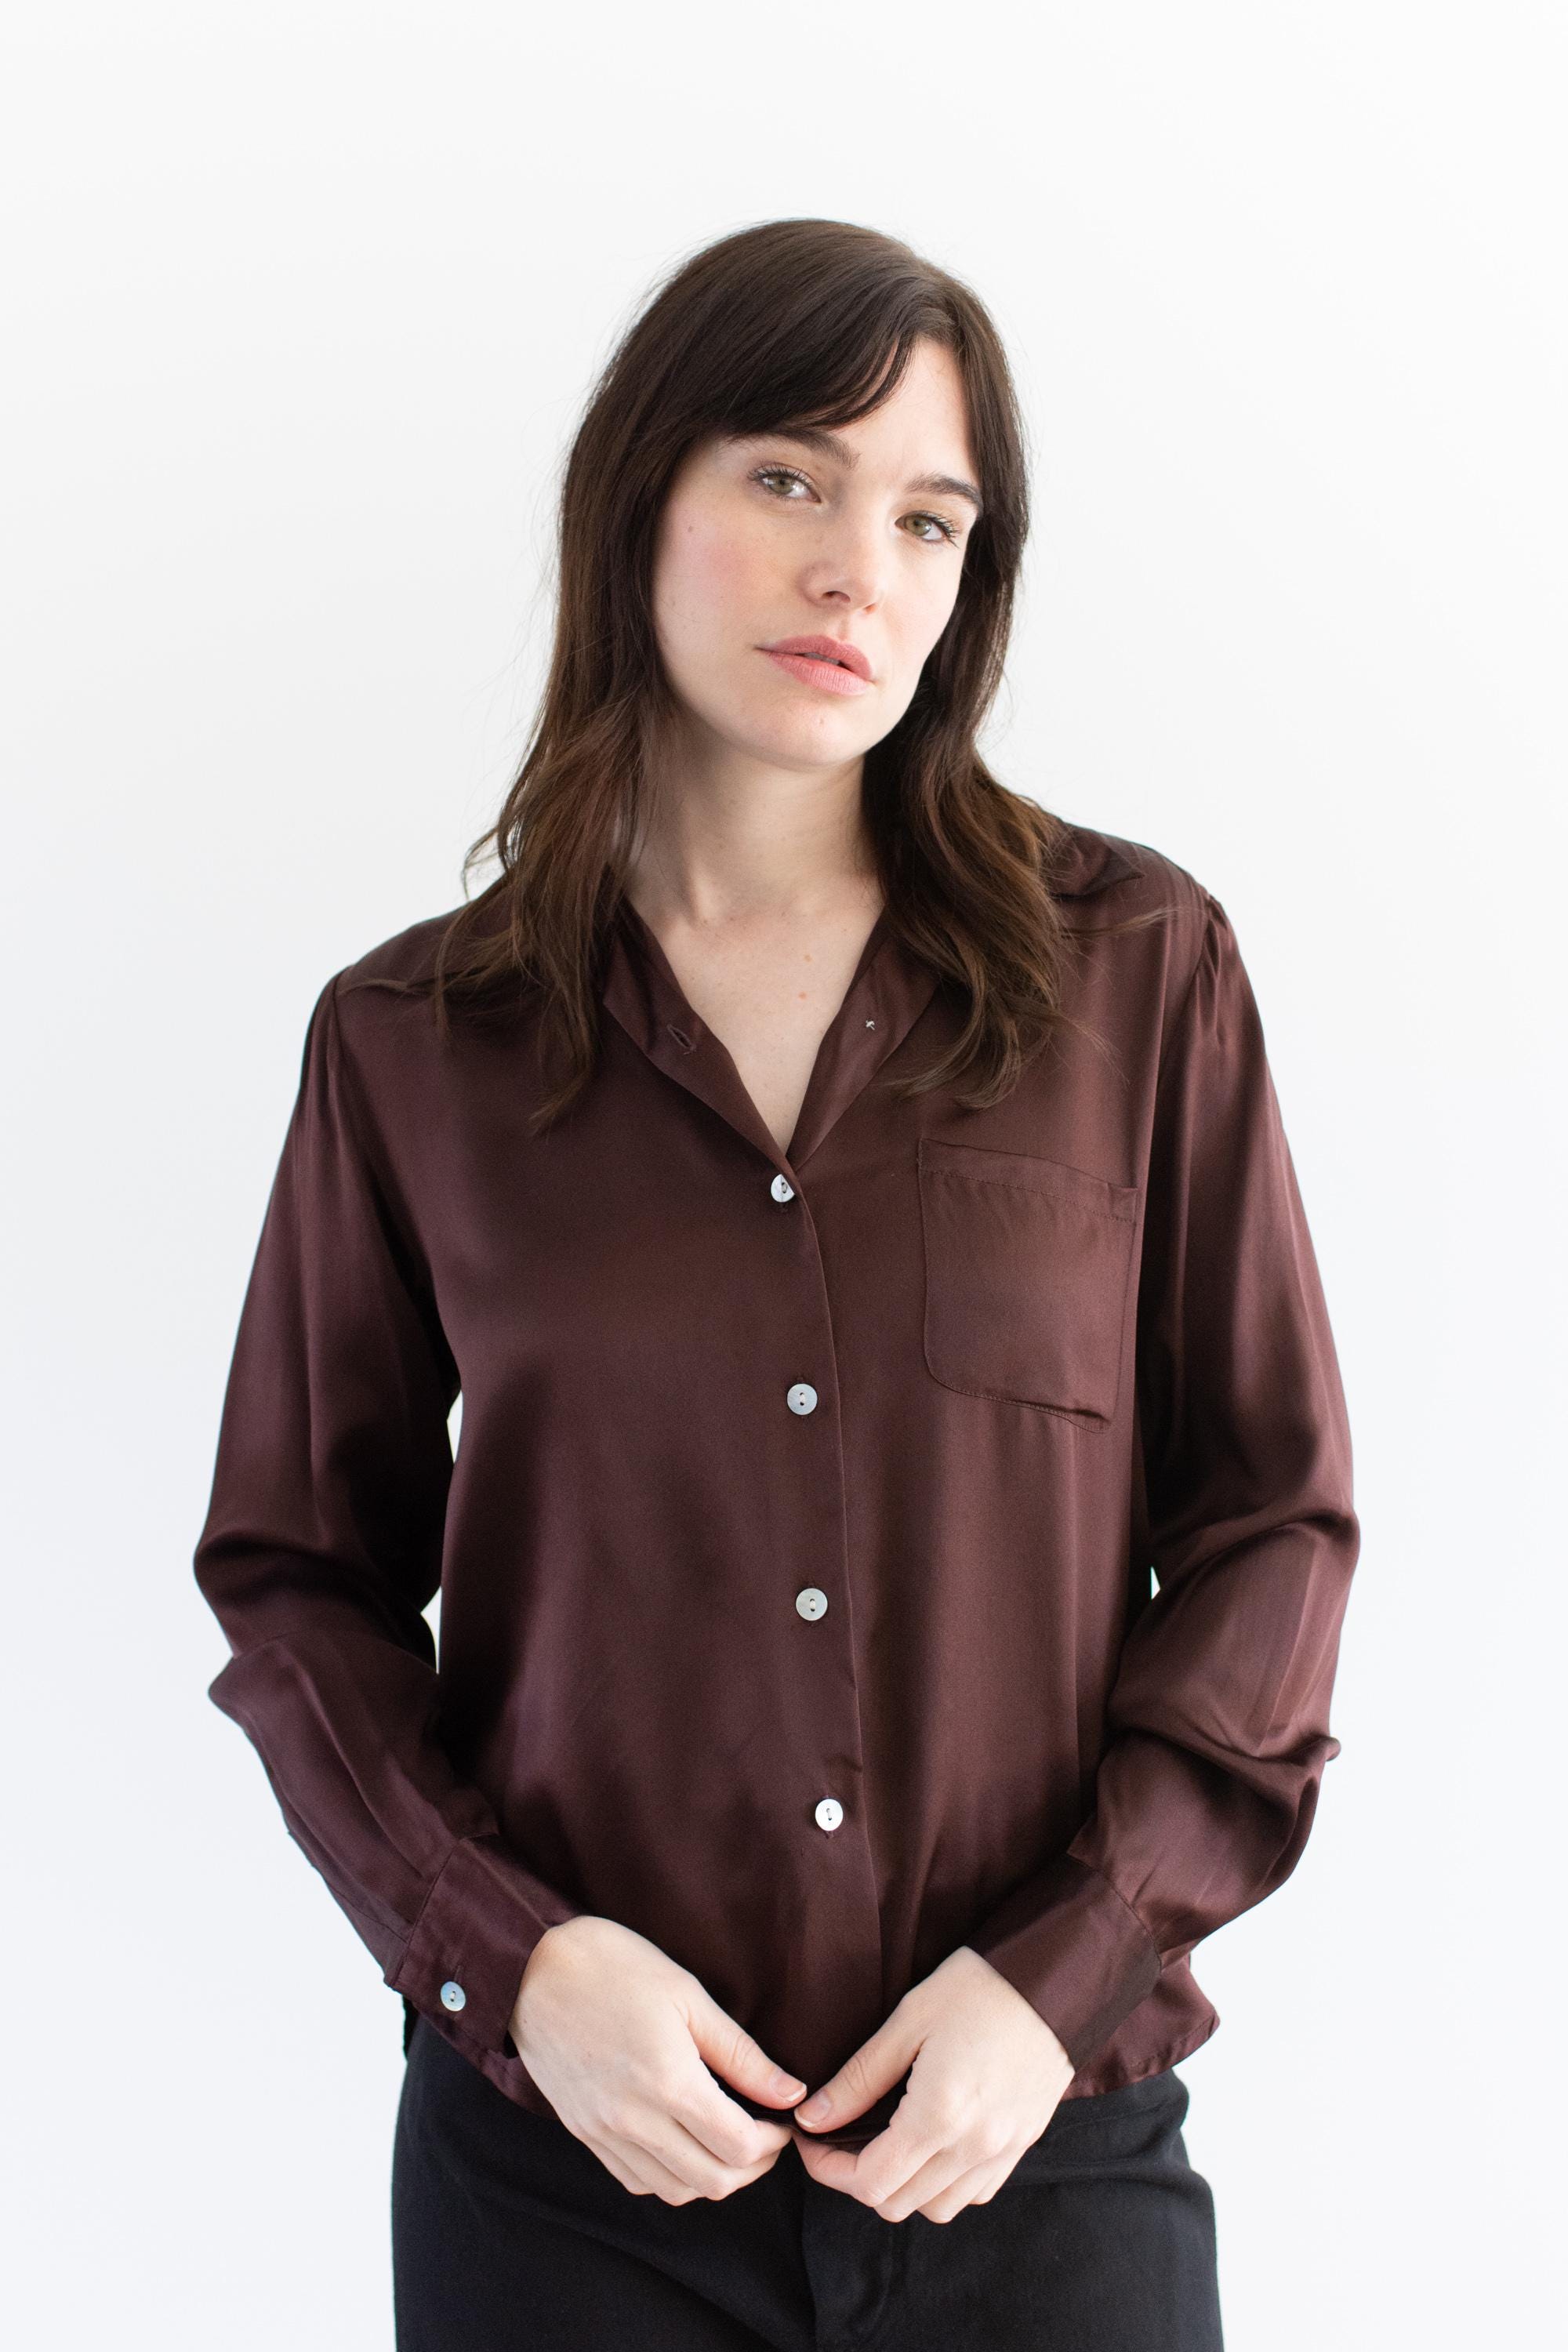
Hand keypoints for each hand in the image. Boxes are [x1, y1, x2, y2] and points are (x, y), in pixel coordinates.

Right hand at [508, 1916, 806, 2203]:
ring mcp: (603, 2132)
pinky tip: (682, 2143)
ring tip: (728, 2139)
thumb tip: (790, 2092)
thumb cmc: (615, 1968)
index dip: (773, 2142)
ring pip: (674, 2190)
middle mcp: (634, 2119)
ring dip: (712, 2176)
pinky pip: (636, 2180)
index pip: (738, 2147)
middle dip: (752, 2167)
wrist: (533, 1969)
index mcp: (667, 2082)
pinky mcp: (583, 2132)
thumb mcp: (688, 1997)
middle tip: (765, 2134)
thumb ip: (741, 2054)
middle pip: (712, 2181)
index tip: (783, 2118)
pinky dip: (669, 2176)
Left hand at [787, 1946, 1074, 2222]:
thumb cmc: (977, 1987)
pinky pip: (975, 2192)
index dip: (827, 2169)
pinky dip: (944, 2184)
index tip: (811, 2140)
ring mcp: (1003, 2150)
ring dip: (902, 2187)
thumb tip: (814, 2118)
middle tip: (840, 2137)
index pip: (870, 2182)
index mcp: (939, 2114)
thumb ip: (859, 2078)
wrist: (1053, 1978)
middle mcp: (973, 2146)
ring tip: (886, 2141)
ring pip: (937, 2207)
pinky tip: (933, 2143)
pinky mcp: (1023, 2143)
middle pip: (898, 2204)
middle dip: (857, 2179)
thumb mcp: (908, 2020)